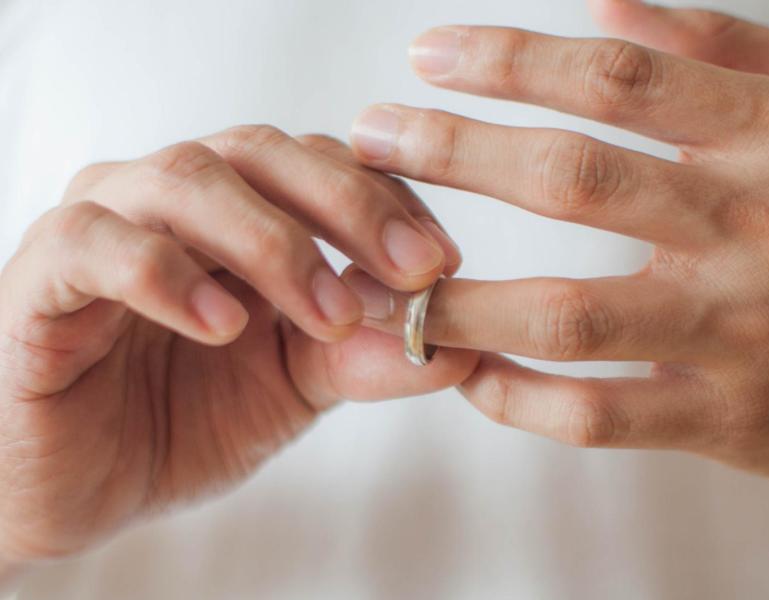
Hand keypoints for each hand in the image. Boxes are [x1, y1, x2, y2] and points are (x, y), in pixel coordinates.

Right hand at [0, 127, 475, 563]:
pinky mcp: (44, 274)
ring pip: (187, 178)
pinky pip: (98, 241)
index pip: (322, 165)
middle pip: (263, 150)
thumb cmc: (183, 420)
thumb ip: (363, 358)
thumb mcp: (295, 388)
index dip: (389, 203)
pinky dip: (169, 275)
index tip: (443, 263)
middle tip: (409, 271)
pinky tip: (224, 324)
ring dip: (272, 242)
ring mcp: (106, 223)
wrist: (81, 485)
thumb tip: (457, 347)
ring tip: (326, 312)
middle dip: (348, 206)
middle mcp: (174, 199)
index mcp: (237, 211)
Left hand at [347, 2, 768, 478]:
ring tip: (381, 284)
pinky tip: (465, 372)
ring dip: (458, 301)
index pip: (615, 83)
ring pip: (566, 315)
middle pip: (571, 180)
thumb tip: (609, 7)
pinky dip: (517, 398)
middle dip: (452, 153)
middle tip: (368, 138)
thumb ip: (720, 55)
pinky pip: (596, 417)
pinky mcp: (726, 421)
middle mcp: (749, 233)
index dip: (509, 62)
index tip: (426, 57)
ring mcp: (736, 335)